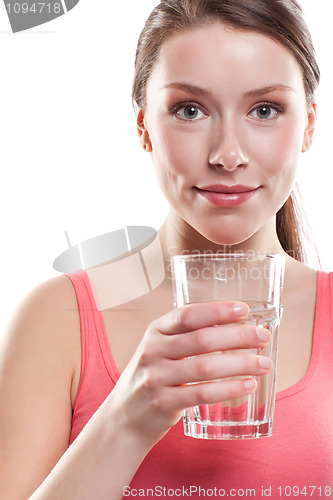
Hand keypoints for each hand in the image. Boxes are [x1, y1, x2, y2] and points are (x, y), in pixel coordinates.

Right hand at [107, 301, 271, 444]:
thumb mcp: (161, 348)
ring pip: (206, 367)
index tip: (244, 309)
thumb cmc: (155, 375)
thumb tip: (237, 326)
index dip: (217, 310)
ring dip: (240, 364)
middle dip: (238, 336)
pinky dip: (230, 389)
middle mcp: (153, 350)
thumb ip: (188, 336)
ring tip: (264, 363)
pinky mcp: (163, 403)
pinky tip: (248, 385)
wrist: (125, 415)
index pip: (187, 314)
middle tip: (263, 336)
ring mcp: (156, 377)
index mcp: (155, 331)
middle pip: (201, 339)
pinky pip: (203, 393)